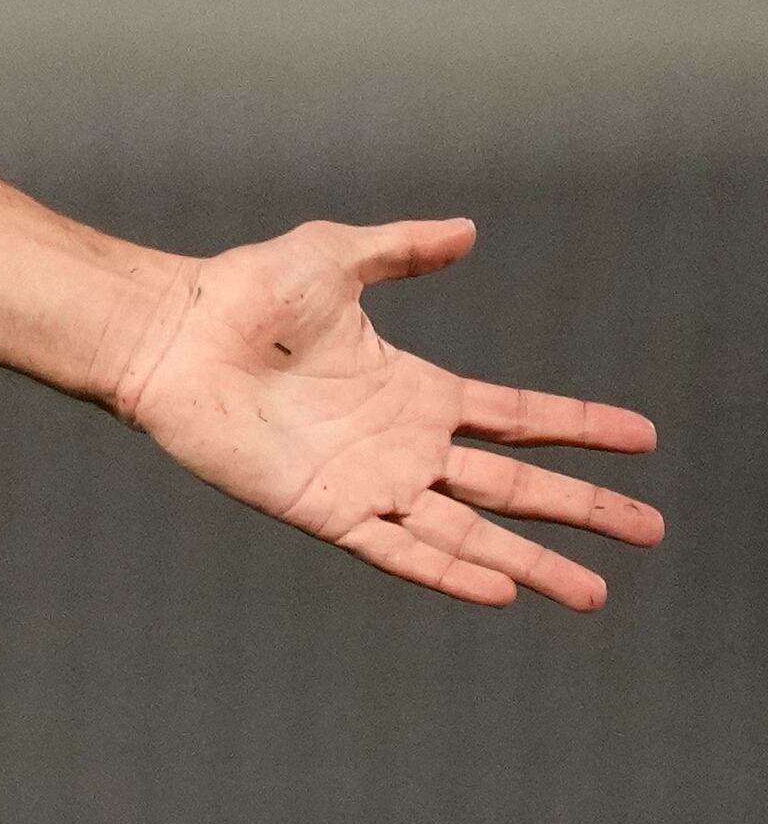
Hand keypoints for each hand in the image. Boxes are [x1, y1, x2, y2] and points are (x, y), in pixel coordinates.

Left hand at [114, 219, 661, 606]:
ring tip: (591, 594)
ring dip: (529, 562)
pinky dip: (446, 571)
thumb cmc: (241, 292)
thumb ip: (402, 247)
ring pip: (468, 531)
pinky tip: (498, 591)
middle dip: (583, 510)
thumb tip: (466, 230)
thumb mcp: (336, 257)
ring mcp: (367, 481)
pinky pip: (397, 549)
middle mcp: (401, 443)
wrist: (172, 334)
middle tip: (650, 530)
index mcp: (413, 389)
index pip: (518, 417)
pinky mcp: (324, 509)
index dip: (580, 426)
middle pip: (513, 484)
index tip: (643, 439)